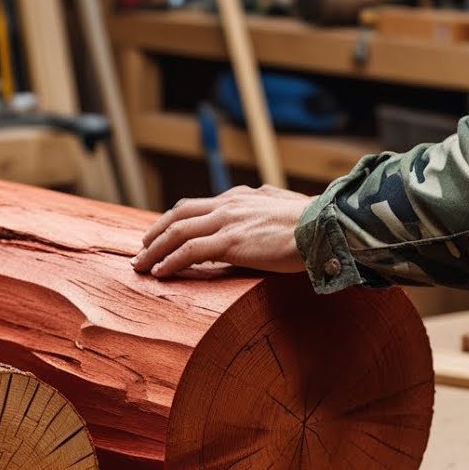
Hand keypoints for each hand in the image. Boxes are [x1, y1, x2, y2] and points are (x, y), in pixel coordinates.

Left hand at [131, 185, 311, 276]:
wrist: (327, 226)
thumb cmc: (314, 222)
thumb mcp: (284, 206)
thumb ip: (265, 207)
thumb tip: (263, 209)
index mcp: (241, 197)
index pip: (197, 205)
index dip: (174, 220)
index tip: (162, 234)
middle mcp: (229, 204)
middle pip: (179, 215)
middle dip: (156, 233)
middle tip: (142, 250)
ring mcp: (228, 221)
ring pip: (178, 232)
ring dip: (155, 250)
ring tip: (141, 266)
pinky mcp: (231, 241)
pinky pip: (190, 251)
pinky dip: (170, 261)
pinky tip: (160, 272)